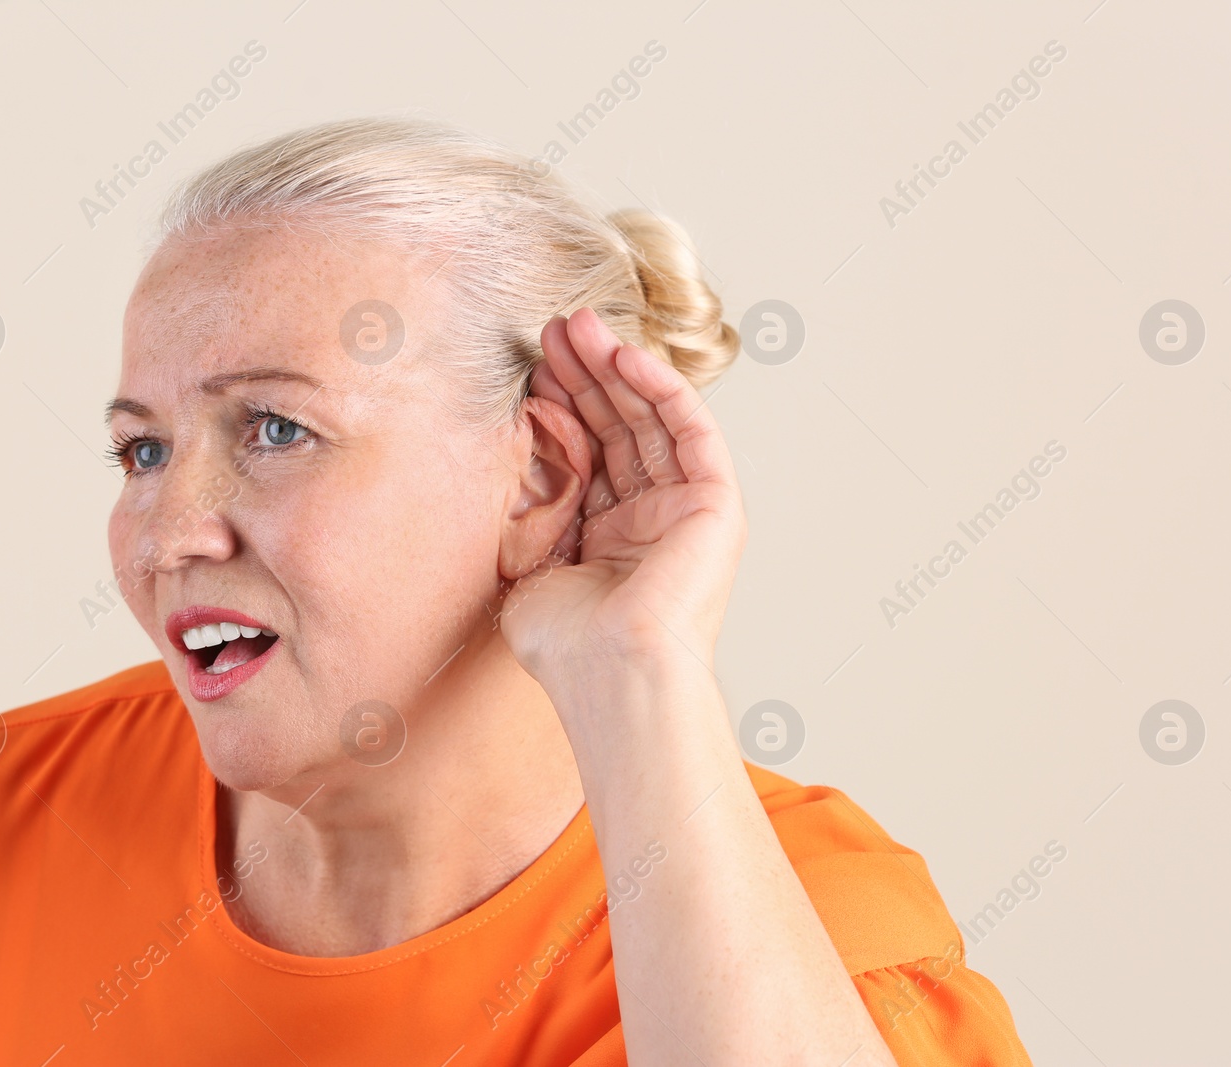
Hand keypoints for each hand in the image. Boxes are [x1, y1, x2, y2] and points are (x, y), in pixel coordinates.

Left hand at [498, 307, 746, 690]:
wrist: (608, 672)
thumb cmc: (566, 641)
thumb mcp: (531, 557)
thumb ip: (532, 506)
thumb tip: (514, 452)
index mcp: (610, 533)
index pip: (589, 448)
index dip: (563, 401)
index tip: (532, 361)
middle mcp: (652, 517)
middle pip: (620, 425)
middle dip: (587, 372)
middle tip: (554, 326)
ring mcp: (686, 509)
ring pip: (652, 419)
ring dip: (618, 367)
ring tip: (580, 324)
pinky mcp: (715, 505)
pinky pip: (690, 431)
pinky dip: (661, 389)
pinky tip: (625, 355)